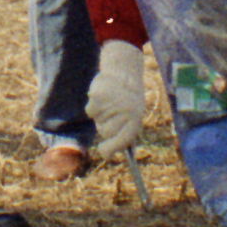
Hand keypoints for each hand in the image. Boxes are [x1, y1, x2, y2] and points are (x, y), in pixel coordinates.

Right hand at [85, 38, 150, 158]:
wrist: (124, 72)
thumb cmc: (129, 99)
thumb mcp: (132, 116)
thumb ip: (122, 135)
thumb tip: (107, 154)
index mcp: (135, 119)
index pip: (121, 141)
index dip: (111, 149)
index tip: (104, 152)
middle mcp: (124, 112)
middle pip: (105, 132)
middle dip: (105, 127)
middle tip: (113, 114)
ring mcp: (111, 105)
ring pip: (97, 121)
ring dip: (101, 115)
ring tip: (111, 102)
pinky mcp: (98, 96)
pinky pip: (90, 111)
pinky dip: (94, 106)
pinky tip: (103, 98)